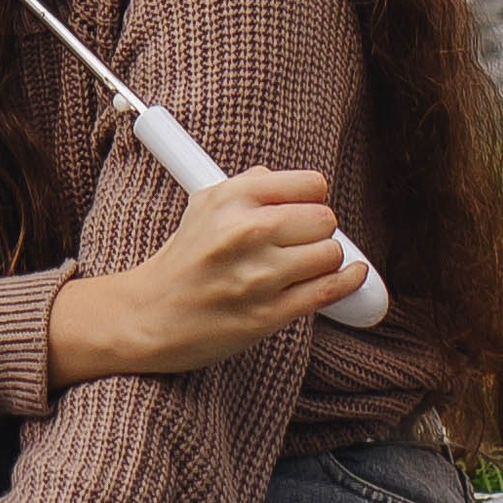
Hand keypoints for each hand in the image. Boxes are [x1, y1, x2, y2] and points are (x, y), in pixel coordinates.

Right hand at [47, 167, 367, 384]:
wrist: (148, 317)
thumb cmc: (182, 261)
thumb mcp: (205, 205)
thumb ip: (251, 187)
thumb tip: (298, 185)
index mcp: (231, 199)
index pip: (311, 185)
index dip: (313, 199)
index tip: (305, 210)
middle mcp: (246, 233)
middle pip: (324, 220)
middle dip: (319, 231)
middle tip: (301, 242)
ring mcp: (258, 277)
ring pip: (330, 255)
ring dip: (325, 261)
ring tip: (301, 267)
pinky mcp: (267, 316)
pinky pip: (328, 292)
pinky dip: (348, 284)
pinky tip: (354, 276)